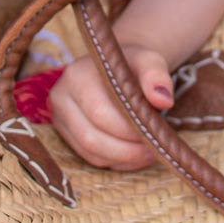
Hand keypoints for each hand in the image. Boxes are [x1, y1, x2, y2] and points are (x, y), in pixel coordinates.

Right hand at [49, 43, 173, 168]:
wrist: (116, 67)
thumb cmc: (133, 64)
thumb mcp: (148, 62)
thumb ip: (156, 76)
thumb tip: (163, 100)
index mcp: (77, 75)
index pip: (99, 113)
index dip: (128, 130)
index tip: (154, 132)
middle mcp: (61, 97)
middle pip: (91, 137)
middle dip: (127, 149)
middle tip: (154, 149)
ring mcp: (60, 118)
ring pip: (90, 152)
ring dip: (123, 159)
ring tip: (148, 152)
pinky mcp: (66, 134)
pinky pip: (90, 157)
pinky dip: (116, 161)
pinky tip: (135, 154)